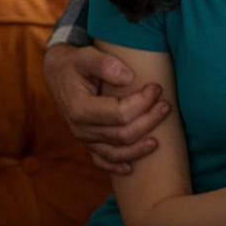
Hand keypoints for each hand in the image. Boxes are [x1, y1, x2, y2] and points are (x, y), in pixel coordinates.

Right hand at [43, 42, 170, 173]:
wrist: (59, 73)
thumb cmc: (75, 63)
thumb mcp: (86, 56)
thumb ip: (105, 64)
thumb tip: (128, 78)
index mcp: (79, 107)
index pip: (119, 114)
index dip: (142, 103)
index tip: (156, 87)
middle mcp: (79, 128)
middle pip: (122, 134)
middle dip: (148, 121)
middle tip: (166, 105)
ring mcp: (84, 138)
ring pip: (116, 152)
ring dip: (139, 148)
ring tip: (159, 140)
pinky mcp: (87, 142)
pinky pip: (102, 160)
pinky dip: (116, 166)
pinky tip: (131, 169)